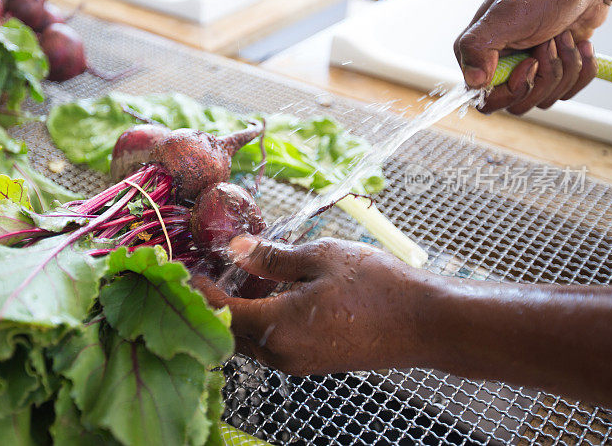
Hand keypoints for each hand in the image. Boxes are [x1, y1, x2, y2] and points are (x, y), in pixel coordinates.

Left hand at [194, 236, 429, 375]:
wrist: (426, 323)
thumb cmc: (378, 287)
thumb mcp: (320, 258)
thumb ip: (272, 257)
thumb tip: (236, 249)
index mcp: (279, 328)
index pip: (220, 311)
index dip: (199, 289)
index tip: (185, 269)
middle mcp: (282, 354)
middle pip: (230, 331)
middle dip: (215, 302)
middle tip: (209, 269)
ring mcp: (298, 363)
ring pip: (251, 340)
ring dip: (239, 312)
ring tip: (239, 276)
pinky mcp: (313, 362)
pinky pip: (273, 344)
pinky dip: (262, 321)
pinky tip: (271, 293)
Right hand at [455, 0, 609, 113]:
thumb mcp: (506, 13)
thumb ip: (477, 46)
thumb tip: (472, 80)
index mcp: (478, 53)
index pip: (484, 98)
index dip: (511, 88)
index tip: (530, 62)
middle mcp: (498, 66)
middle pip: (516, 102)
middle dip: (543, 76)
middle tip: (549, 44)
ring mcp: (524, 72)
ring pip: (542, 100)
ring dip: (564, 68)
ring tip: (564, 37)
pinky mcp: (549, 74)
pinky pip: (565, 93)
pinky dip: (581, 70)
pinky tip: (579, 46)